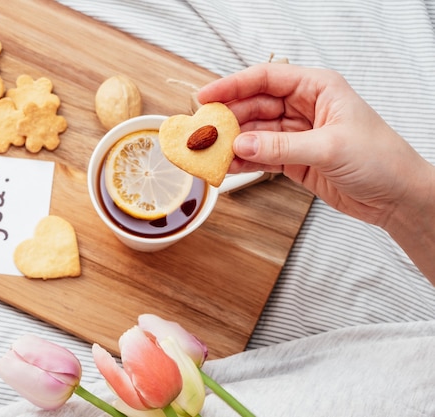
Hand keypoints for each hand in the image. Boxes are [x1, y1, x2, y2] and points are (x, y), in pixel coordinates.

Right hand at [198, 63, 434, 282]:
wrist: (396, 196)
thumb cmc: (381, 159)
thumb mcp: (329, 147)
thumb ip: (281, 146)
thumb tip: (241, 144)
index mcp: (317, 88)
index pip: (266, 79)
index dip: (233, 85)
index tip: (206, 96)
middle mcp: (304, 108)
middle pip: (255, 106)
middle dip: (228, 118)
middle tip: (202, 131)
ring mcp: (296, 135)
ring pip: (254, 133)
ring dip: (232, 143)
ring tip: (209, 153)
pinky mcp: (293, 160)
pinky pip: (260, 156)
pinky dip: (243, 162)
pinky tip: (227, 167)